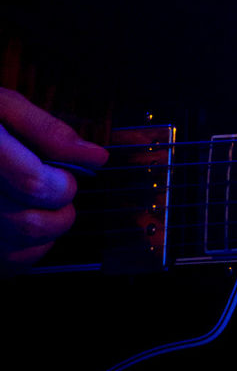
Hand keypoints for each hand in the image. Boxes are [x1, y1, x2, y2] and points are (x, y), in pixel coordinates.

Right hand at [0, 87, 108, 265]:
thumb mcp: (3, 107)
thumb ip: (48, 131)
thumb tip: (94, 157)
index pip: (33, 184)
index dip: (62, 182)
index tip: (69, 173)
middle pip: (31, 223)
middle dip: (61, 207)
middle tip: (57, 186)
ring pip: (22, 248)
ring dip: (49, 227)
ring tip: (40, 201)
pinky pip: (11, 263)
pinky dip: (29, 247)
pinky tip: (23, 219)